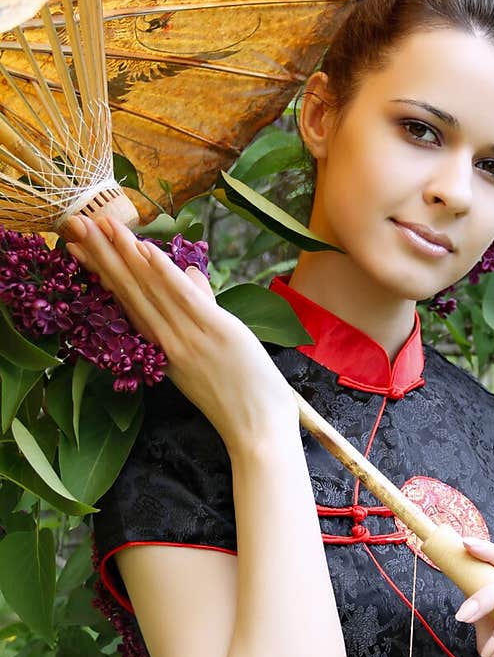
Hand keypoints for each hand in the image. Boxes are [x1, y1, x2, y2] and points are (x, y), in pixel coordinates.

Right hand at [63, 214, 297, 451]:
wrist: (257, 433)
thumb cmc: (240, 397)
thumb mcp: (213, 348)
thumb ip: (202, 307)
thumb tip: (192, 272)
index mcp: (162, 347)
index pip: (127, 300)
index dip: (102, 271)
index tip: (78, 245)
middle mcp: (167, 340)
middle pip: (129, 290)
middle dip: (101, 254)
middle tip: (73, 224)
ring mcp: (188, 336)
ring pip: (150, 289)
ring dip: (125, 253)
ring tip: (100, 224)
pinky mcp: (215, 332)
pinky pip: (184, 299)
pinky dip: (165, 274)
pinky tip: (146, 250)